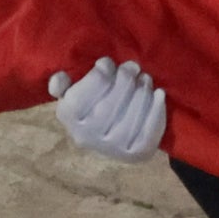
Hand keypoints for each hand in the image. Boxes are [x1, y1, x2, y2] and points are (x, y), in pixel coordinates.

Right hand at [48, 57, 165, 162]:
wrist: (109, 135)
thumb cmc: (90, 104)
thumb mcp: (71, 91)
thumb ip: (62, 84)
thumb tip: (59, 79)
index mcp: (68, 117)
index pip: (80, 98)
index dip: (98, 76)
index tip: (108, 63)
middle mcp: (86, 137)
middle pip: (107, 108)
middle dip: (124, 82)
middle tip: (134, 67)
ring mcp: (111, 149)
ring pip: (129, 121)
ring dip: (141, 94)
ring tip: (146, 79)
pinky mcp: (135, 154)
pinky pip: (148, 134)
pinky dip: (156, 112)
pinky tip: (159, 95)